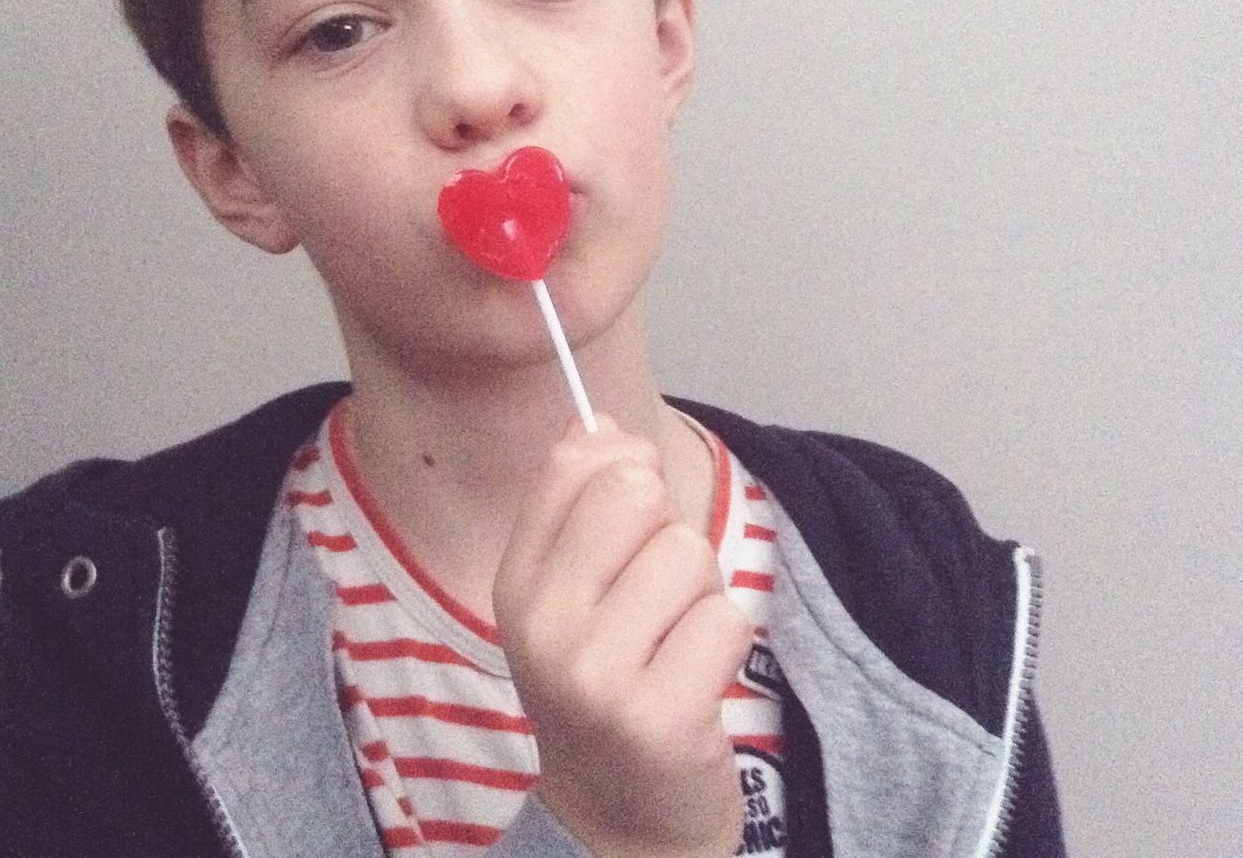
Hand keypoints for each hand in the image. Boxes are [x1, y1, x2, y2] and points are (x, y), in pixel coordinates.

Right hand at [493, 415, 752, 857]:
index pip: (575, 461)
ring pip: (690, 554)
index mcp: (516, 582)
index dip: (626, 464)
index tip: (635, 510)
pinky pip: (726, 618)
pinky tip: (695, 681)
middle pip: (637, 492)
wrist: (618, 817)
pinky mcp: (658, 719)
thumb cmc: (605, 682)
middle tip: (657, 595)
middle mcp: (542, 624)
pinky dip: (726, 643)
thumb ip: (581, 505)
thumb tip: (604, 423)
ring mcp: (595, 676)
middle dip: (667, 533)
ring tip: (674, 644)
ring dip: (702, 596)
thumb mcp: (570, 594)